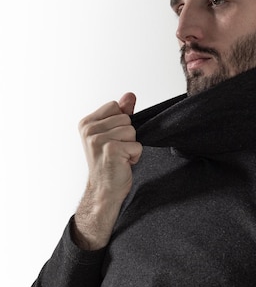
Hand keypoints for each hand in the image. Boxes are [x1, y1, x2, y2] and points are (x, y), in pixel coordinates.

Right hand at [74, 92, 142, 249]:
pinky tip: (123, 164)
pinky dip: (135, 156)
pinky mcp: (111, 149)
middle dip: (128, 135)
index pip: (116, 106)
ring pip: (132, 130)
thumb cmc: (109, 163)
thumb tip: (130, 95)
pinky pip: (136, 145)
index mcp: (87, 123)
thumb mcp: (114, 134)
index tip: (112, 139)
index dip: (121, 123)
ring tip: (120, 157)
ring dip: (131, 146)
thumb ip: (122, 113)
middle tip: (117, 151)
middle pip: (126, 118)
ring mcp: (98, 140)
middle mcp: (89, 130)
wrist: (104, 191)